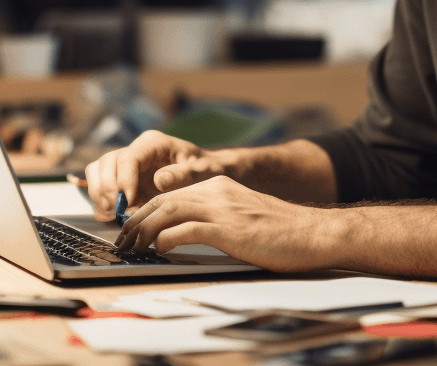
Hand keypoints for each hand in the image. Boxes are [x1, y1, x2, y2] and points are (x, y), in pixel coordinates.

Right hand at [82, 130, 233, 220]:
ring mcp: (126, 164)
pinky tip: (112, 215)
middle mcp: (136, 150)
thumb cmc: (204, 170)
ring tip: (113, 213)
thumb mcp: (199, 172)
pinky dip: (100, 201)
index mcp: (154, 143)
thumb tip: (159, 181)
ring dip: (99, 194)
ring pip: (97, 171)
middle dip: (107, 188)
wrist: (205, 173)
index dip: (124, 179)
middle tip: (118, 210)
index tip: (128, 201)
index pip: (128, 157)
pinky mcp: (121, 178)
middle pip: (107, 162)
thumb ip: (181, 175)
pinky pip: (99, 184)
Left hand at [113, 176, 338, 272]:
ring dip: (145, 231)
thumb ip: (216, 217)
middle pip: (163, 201)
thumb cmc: (283, 232)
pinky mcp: (230, 229)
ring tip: (133, 247)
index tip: (131, 229)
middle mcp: (217, 191)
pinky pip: (187, 230)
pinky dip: (167, 240)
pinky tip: (160, 250)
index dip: (145, 212)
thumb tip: (185, 233)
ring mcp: (223, 208)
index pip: (170, 195)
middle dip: (137, 221)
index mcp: (220, 186)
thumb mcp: (243, 215)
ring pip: (169, 212)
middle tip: (123, 241)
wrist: (314, 233)